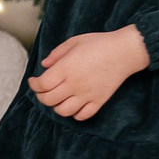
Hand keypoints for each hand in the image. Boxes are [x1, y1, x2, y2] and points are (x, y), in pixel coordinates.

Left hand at [28, 25, 149, 120]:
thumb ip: (56, 54)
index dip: (33, 84)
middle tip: (42, 90)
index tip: (34, 80)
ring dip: (56, 106)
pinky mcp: (99, 101)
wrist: (125, 51)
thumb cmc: (99, 43)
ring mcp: (87, 95)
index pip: (42, 85)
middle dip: (41, 96)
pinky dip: (75, 114)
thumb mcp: (74, 42)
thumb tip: (44, 66)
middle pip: (48, 100)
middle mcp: (74, 84)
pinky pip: (82, 116)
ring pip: (63, 111)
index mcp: (66, 68)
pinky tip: (74, 104)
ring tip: (58, 98)